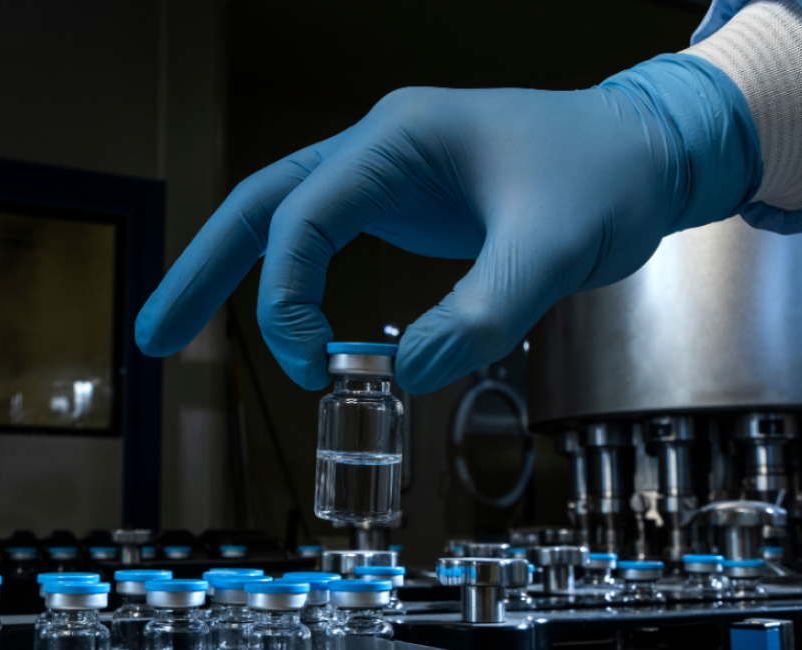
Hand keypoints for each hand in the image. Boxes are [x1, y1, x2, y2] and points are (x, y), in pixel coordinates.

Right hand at [135, 54, 759, 393]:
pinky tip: (294, 324)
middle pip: (263, 204)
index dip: (284, 298)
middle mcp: (382, 149)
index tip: (311, 368)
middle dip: (204, 269)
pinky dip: (301, 282)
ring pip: (290, 219)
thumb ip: (478, 316)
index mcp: (398, 140)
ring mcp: (394, 174)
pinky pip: (335, 240)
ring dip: (239, 274)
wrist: (649, 153)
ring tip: (184, 329)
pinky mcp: (414, 203)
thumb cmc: (606, 178)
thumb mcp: (552, 251)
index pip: (300, 217)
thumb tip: (405, 378)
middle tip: (152, 334)